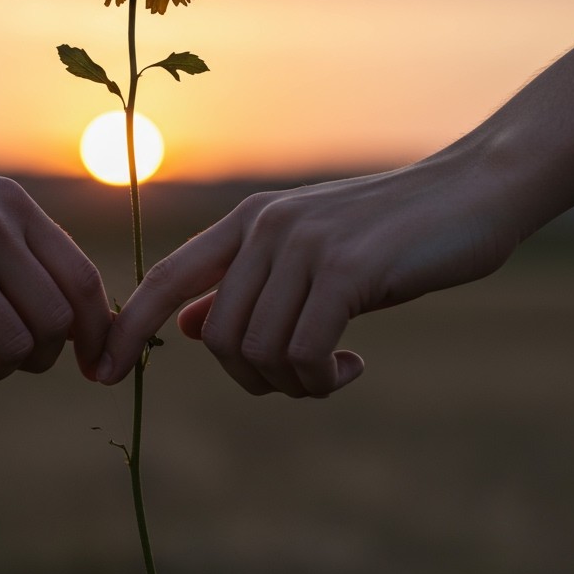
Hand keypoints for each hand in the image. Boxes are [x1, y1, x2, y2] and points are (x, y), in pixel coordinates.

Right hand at [0, 131, 109, 395]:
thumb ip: (15, 245)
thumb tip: (66, 318)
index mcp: (11, 204)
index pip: (82, 280)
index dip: (98, 333)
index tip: (94, 365)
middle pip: (54, 321)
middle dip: (43, 356)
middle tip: (14, 360)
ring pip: (14, 347)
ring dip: (1, 370)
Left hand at [99, 28, 573, 397]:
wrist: (473, 190)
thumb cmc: (392, 233)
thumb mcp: (308, 255)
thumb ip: (248, 285)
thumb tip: (191, 326)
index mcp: (247, 222)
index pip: (164, 278)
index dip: (127, 327)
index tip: (100, 372)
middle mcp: (265, 227)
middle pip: (219, 338)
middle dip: (254, 377)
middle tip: (305, 379)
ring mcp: (303, 245)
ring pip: (258, 350)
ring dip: (294, 383)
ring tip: (334, 370)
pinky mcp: (346, 269)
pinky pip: (303, 353)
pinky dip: (321, 379)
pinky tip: (352, 367)